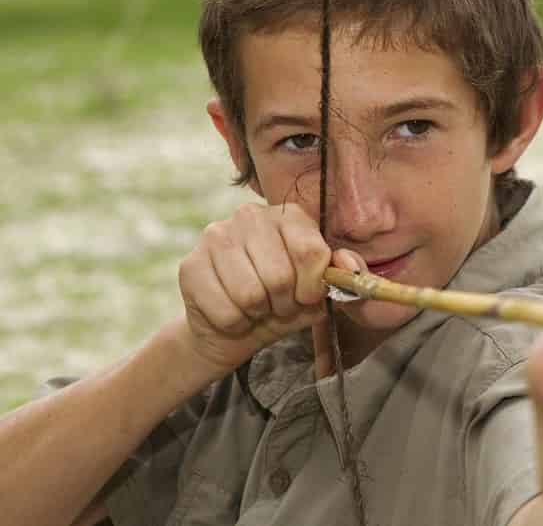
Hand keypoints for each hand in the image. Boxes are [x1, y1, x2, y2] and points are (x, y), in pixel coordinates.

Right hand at [175, 202, 340, 377]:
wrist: (234, 328)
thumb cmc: (282, 303)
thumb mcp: (319, 291)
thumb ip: (343, 276)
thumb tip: (350, 268)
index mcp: (288, 215)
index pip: (310, 252)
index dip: (312, 286)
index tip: (307, 296)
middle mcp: (250, 215)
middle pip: (279, 275)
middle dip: (284, 303)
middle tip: (277, 305)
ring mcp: (215, 236)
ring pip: (250, 294)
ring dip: (258, 314)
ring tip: (256, 308)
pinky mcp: (190, 265)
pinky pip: (225, 310)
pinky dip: (235, 324)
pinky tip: (233, 313)